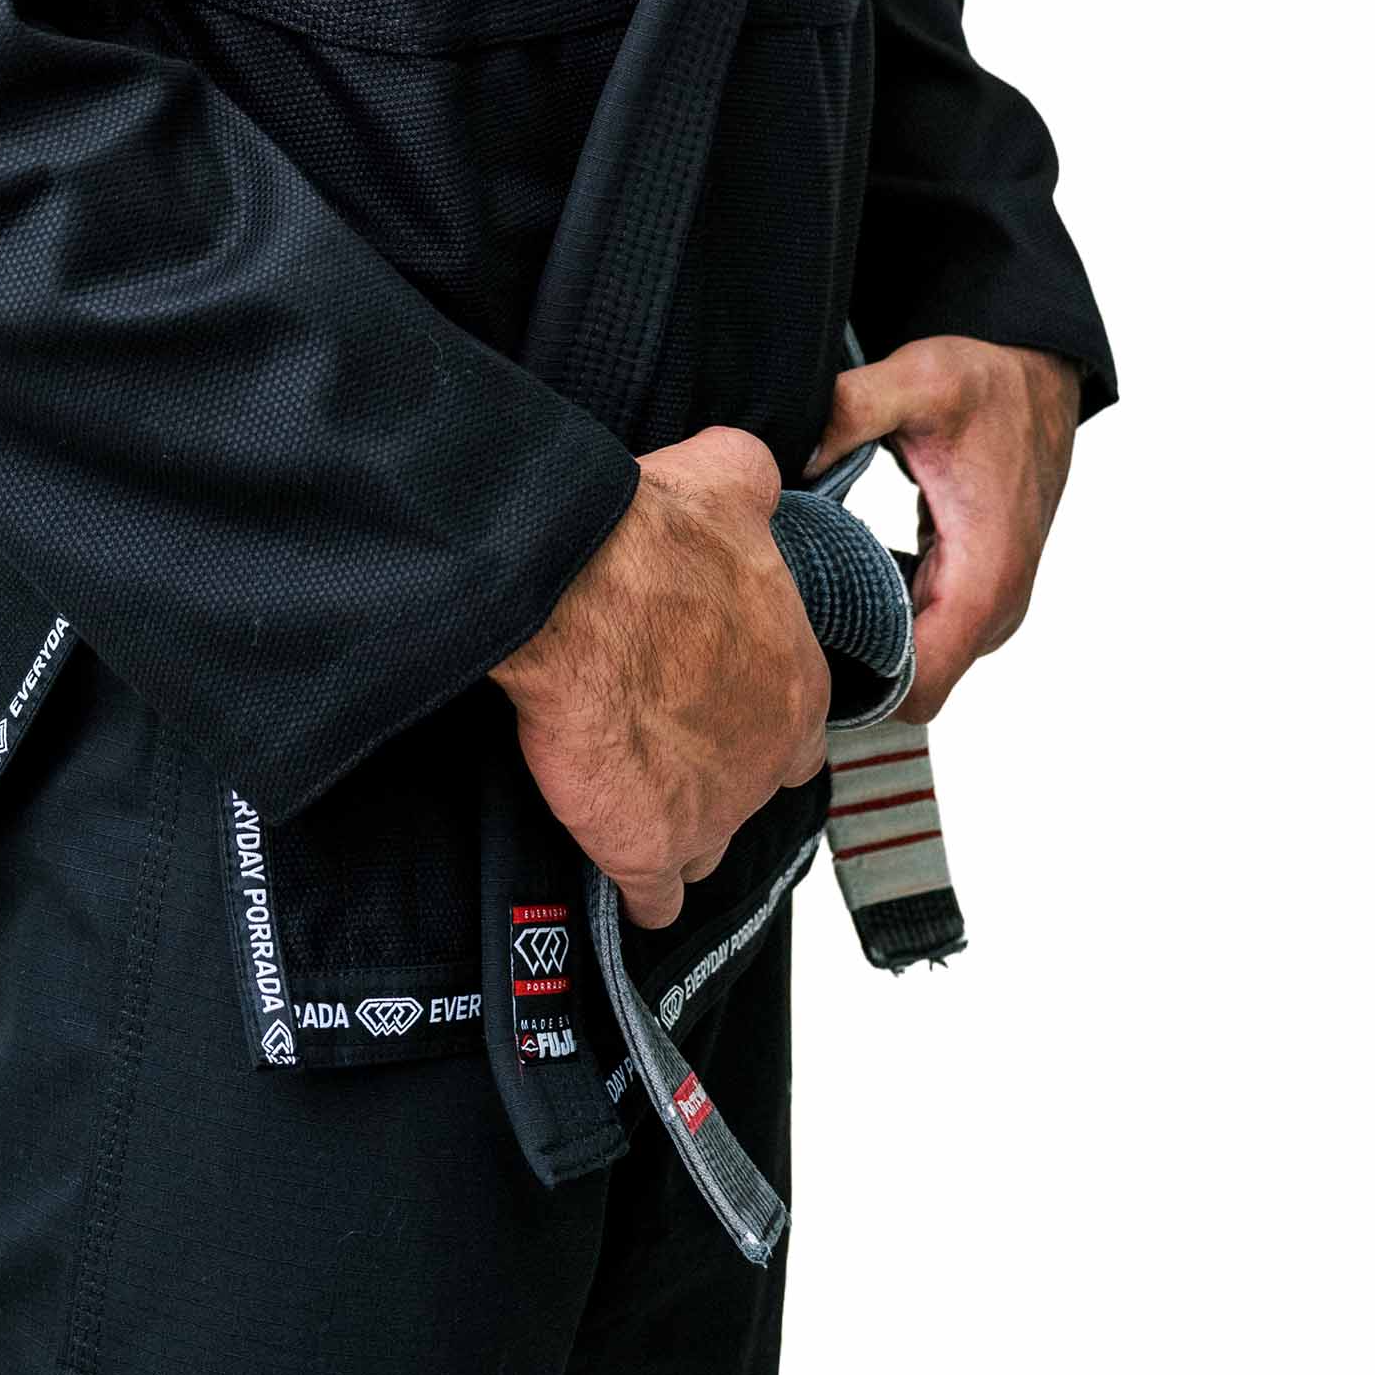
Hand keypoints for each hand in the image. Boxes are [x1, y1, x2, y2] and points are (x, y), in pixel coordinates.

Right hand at [490, 425, 828, 930]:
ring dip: (675, 826)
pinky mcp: (647, 849)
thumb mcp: (729, 477)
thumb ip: (754, 486)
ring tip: (628, 792)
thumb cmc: (652, 536)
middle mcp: (768, 758)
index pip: (798, 729)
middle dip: (715, 774)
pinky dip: (635, 884)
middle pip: (752, 790)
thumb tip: (754, 478)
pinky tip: (615, 859)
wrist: (577, 587)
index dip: (752, 715)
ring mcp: (712, 813)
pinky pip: (654, 897)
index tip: (710, 698)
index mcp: (797, 682)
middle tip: (662, 742)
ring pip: (706, 845)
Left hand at [808, 338, 1079, 725]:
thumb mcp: (918, 380)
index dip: (857, 683)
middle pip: (913, 685)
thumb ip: (853, 409)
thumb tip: (795, 455)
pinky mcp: (978, 595)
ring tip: (804, 590)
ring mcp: (990, 608)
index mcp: (986, 574)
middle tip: (783, 611)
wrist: (1036, 380)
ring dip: (864, 641)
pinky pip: (925, 637)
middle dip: (848, 663)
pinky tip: (839, 574)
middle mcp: (996, 607)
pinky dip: (882, 618)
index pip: (922, 684)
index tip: (796, 646)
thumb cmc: (987, 384)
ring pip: (918, 666)